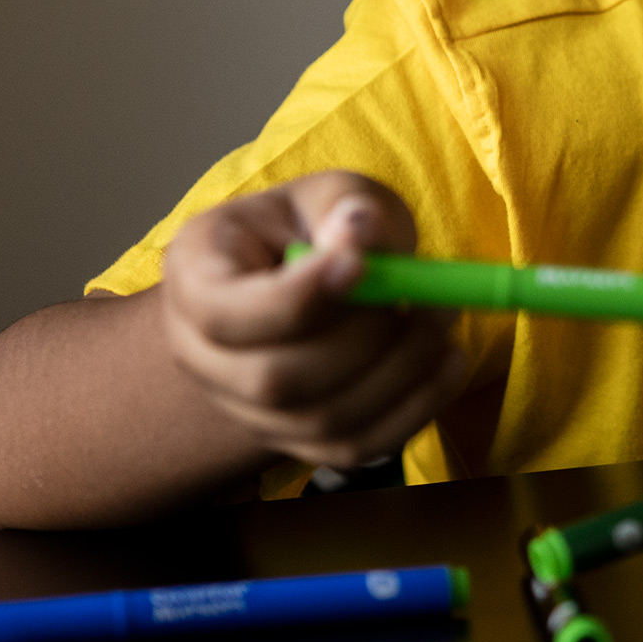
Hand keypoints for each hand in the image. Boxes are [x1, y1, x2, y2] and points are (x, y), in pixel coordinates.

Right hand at [158, 171, 469, 468]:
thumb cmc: (312, 228)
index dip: (295, 298)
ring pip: (320, 420)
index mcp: (195, 278)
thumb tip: (360, 231)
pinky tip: (448, 362)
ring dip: (399, 373)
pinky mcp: (296, 440)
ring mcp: (245, 409)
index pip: (224, 313)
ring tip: (441, 319)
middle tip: (427, 297)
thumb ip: (346, 206)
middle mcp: (203, 357)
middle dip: (363, 340)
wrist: (305, 283)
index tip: (360, 265)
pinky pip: (354, 447)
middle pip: (273, 380)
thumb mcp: (328, 193)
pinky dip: (413, 410)